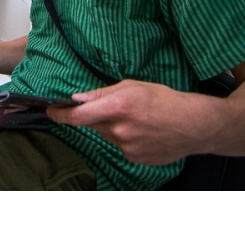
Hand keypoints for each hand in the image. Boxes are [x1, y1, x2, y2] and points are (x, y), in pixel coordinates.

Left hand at [46, 80, 222, 165]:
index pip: (78, 115)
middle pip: (92, 124)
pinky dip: (125, 138)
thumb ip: (102, 93)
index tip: (49, 110)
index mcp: (118, 106)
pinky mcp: (135, 158)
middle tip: (113, 108)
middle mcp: (120, 129)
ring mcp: (127, 147)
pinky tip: (142, 131)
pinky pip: (120, 146)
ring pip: (107, 135)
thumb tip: (77, 99)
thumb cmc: (165, 100)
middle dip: (94, 116)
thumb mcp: (133, 86)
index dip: (59, 114)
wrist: (195, 125)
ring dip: (112, 127)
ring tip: (135, 118)